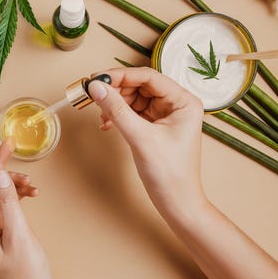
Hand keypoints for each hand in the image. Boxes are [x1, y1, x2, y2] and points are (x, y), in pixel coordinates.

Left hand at [0, 139, 61, 278]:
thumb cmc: (25, 272)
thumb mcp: (18, 234)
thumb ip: (9, 203)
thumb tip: (1, 176)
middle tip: (8, 147)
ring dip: (13, 183)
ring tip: (31, 182)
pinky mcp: (1, 226)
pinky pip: (6, 202)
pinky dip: (19, 194)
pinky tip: (32, 192)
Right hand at [88, 67, 204, 211]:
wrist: (175, 202)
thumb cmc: (169, 174)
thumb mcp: (141, 138)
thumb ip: (117, 110)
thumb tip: (96, 87)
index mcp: (183, 101)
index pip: (148, 77)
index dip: (120, 76)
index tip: (97, 78)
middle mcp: (176, 105)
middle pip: (140, 86)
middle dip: (116, 91)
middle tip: (94, 95)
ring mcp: (165, 116)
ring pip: (134, 99)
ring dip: (115, 104)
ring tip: (102, 115)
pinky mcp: (155, 127)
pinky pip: (133, 113)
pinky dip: (119, 116)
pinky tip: (108, 123)